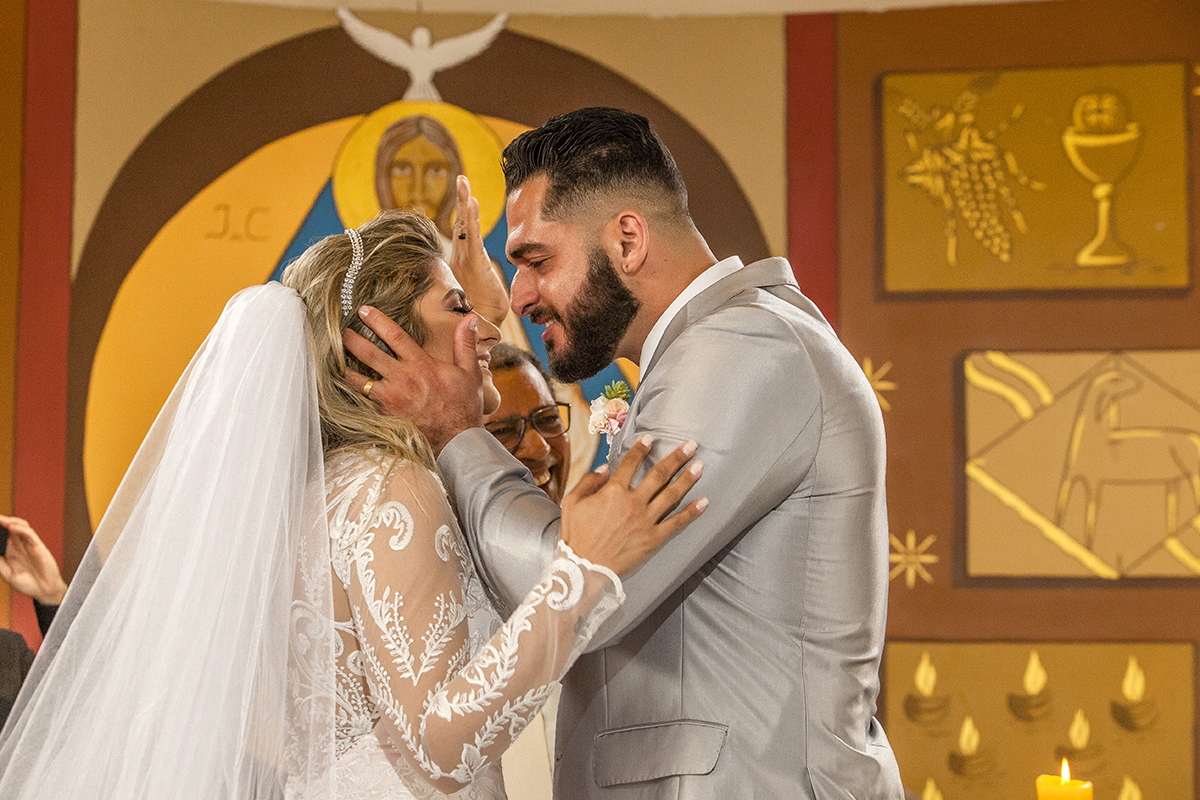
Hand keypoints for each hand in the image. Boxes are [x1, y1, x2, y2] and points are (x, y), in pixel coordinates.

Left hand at [0, 514, 66, 605]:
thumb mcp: (8, 575)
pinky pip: (29, 534)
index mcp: (11, 553)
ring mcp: (29, 545)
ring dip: (11, 521)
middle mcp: (20, 547)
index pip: (2, 537)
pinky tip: (11, 527)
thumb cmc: (28, 585)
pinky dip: (20, 528)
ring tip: (1, 519)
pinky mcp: (38, 546)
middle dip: (2, 522)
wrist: (44, 591)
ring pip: (21, 527)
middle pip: (10, 529)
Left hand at [343, 309, 483, 453]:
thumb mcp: (469, 372)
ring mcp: (391, 399)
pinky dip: (352, 392)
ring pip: (359, 379)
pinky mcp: (385, 415)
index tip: (364, 311)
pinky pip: (363, 401)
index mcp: (421, 364)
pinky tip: (344, 386)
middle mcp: (402, 379)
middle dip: (352, 340)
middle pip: (369, 354)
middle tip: (341, 330)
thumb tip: (469, 318)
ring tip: (334, 357)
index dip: (377, 320)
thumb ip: (465, 343)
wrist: (457, 441)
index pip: (394, 335)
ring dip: (345, 366)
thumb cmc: (463, 406)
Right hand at [449, 175, 507, 327]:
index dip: (464, 213)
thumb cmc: (484, 312)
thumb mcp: (486, 289)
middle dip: (461, 201)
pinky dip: (470, 219)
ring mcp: (466, 260)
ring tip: (463, 182)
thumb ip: (483, 280)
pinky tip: (471, 202)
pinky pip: (472, 237)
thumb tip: (484, 279)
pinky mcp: (473, 264)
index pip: (464, 232)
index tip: (466, 194)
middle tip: (461, 179)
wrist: (484, 327)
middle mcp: (462, 257)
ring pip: (465, 226)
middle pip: (461, 223)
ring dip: (464, 203)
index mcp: (465, 260)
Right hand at [560, 436, 707, 575]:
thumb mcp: (572, 502)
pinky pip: (676, 523)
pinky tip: (703, 502)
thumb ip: (588, 482)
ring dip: (687, 479)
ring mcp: (645, 521)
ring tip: (699, 466)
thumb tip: (605, 469)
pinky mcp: (653, 539)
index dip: (640, 448)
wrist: (584, 567)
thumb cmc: (576, 535)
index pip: (630, 463)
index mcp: (613, 492)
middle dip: (676, 458)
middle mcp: (633, 503)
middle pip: (659, 474)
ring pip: (671, 495)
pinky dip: (691, 512)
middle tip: (690, 446)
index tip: (650, 438)